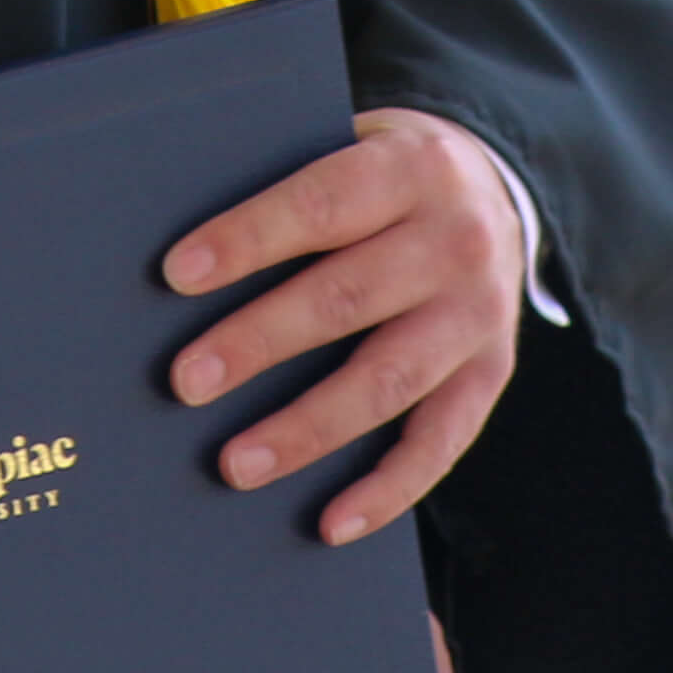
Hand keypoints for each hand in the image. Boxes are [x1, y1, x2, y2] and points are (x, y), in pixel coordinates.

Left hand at [158, 107, 524, 546]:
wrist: (495, 191)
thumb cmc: (383, 178)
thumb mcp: (355, 149)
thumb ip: (291, 188)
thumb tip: (184, 266)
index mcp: (410, 168)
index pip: (321, 205)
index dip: (249, 239)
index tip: (177, 274)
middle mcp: (455, 241)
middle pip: (346, 298)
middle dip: (260, 341)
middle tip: (186, 380)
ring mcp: (478, 315)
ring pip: (386, 380)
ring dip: (307, 428)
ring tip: (235, 463)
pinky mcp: (490, 375)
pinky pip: (441, 443)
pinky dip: (386, 490)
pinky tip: (330, 523)